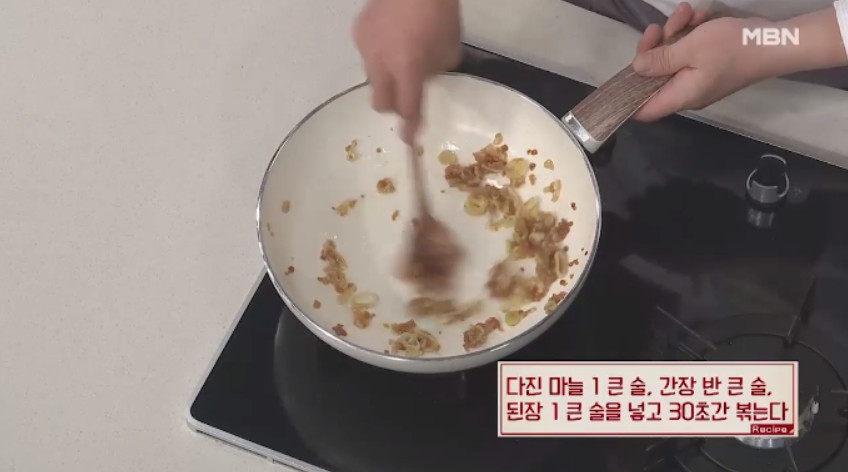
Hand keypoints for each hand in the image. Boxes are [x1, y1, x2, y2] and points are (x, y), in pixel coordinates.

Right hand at [352, 0, 461, 143]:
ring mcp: (366, 48)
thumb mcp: (450, 49)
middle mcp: (381, 63)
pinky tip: (391, 35)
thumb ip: (435, 71)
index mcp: (408, 68)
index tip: (410, 139)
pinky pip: (368, 54)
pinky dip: (379, 53)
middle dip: (394, 104)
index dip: (410, 127)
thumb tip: (424, 78)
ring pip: (373, 78)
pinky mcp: (358, 33)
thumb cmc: (440, 12)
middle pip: (381, 103)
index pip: (408, 108)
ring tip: (400, 53)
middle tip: (406, 92)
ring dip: (386, 76)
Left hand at [631, 3, 777, 121]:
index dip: (628, 96)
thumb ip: (660, 60)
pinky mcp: (709, 66)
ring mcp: (698, 79)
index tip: (624, 71)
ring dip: (675, 34)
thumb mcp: (692, 48)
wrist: (776, 42)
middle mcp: (686, 92)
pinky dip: (691, 34)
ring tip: (686, 12)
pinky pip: (691, 53)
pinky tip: (699, 15)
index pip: (643, 110)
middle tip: (660, 26)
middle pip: (654, 77)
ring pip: (673, 59)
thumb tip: (636, 68)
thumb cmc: (733, 47)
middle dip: (655, 48)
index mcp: (679, 95)